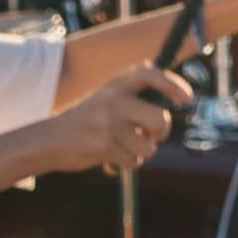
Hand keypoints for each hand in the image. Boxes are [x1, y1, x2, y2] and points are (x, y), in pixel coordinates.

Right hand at [44, 66, 188, 173]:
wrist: (50, 140)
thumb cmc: (85, 121)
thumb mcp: (105, 99)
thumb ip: (133, 101)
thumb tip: (165, 119)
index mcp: (115, 85)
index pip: (149, 74)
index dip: (172, 84)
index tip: (187, 98)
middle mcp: (114, 100)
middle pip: (160, 119)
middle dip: (161, 133)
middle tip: (152, 135)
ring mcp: (108, 124)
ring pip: (148, 147)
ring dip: (141, 152)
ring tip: (123, 147)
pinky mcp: (103, 146)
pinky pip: (133, 162)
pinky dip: (127, 163)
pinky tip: (111, 156)